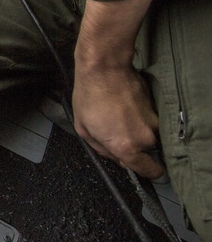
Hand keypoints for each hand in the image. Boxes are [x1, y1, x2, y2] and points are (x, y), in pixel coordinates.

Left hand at [72, 64, 163, 178]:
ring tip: (122, 116)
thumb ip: (103, 150)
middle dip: (137, 147)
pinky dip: (143, 118)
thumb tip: (118, 159)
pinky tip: (128, 107)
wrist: (105, 69)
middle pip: (150, 153)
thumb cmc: (89, 98)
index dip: (144, 170)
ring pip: (152, 136)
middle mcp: (146, 138)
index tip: (134, 162)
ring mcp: (155, 122)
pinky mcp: (158, 108)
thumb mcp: (84, 130)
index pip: (152, 172)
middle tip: (119, 132)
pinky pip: (152, 121)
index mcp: (127, 148)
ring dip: (140, 131)